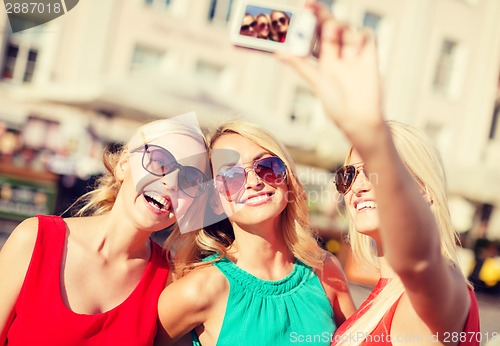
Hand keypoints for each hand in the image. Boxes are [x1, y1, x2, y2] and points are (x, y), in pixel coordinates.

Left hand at [278, 1, 384, 141]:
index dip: (306, 22)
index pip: (312, 34)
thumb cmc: (336, 104)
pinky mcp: (369, 53)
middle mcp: (336, 52)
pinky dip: (357, 36)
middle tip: (308, 4)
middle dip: (319, 12)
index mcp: (321, 58)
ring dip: (337, 26)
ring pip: (345, 26)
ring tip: (331, 37)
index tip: (298, 10)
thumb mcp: (316, 81)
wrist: (360, 117)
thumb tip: (278, 53)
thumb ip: (300, 64)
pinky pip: (364, 33)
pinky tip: (353, 50)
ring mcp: (353, 51)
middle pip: (327, 24)